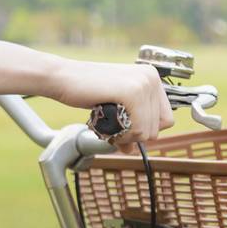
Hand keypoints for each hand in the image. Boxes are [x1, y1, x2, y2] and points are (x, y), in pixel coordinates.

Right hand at [50, 61, 174, 154]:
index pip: (165, 119)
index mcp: (151, 77)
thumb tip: (133, 150)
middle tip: (112, 128)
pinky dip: (121, 134)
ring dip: (125, 136)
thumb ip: (129, 123)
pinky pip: (138, 129)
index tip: (124, 127)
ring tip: (107, 123)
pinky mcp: (132, 92)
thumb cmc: (84, 89)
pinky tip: (106, 123)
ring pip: (148, 131)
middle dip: (134, 135)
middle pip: (158, 127)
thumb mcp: (115, 105)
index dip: (144, 129)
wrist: (61, 77)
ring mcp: (143, 84)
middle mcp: (151, 78)